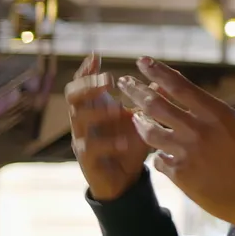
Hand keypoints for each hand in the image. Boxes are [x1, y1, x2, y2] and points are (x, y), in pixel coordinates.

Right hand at [66, 54, 151, 201]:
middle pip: (72, 95)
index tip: (96, 55)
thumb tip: (162, 79)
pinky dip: (107, 143)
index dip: (87, 69)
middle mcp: (84, 120)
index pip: (83, 82)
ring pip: (78, 120)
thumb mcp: (141, 120)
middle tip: (108, 80)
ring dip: (97, 111)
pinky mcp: (87, 161)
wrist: (123, 180)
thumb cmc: (130, 144)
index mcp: (95, 106)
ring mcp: (83, 139)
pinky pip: (90, 149)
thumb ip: (149, 102)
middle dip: (88, 85)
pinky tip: (123, 141)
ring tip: (116, 108)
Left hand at [130, 57, 234, 226]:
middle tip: (123, 82)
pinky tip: (156, 151)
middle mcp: (198, 131)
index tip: (143, 61)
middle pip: (155, 105)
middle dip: (135, 90)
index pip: (179, 86)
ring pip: (150, 132)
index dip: (158, 72)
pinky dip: (156, 153)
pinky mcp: (181, 176)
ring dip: (138, 121)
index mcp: (218, 115)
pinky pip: (158, 160)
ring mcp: (186, 154)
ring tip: (132, 115)